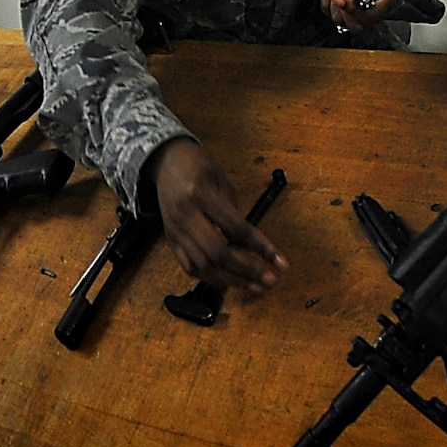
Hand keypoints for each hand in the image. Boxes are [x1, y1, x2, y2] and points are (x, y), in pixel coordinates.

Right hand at [144, 138, 285, 293]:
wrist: (165, 161)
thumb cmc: (198, 166)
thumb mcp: (223, 181)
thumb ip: (235, 213)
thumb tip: (251, 245)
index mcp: (201, 195)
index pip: (237, 229)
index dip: (261, 248)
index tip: (280, 262)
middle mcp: (185, 216)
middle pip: (217, 253)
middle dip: (247, 271)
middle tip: (270, 280)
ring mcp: (174, 231)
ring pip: (202, 266)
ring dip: (232, 280)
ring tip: (256, 286)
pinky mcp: (170, 240)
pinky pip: (189, 267)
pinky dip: (211, 277)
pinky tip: (230, 281)